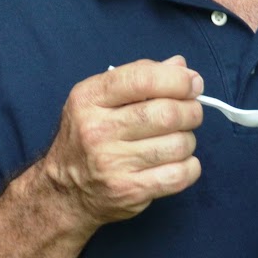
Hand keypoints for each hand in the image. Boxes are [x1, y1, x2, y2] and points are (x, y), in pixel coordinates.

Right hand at [37, 58, 203, 228]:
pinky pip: (179, 175)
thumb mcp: (98, 99)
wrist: (64, 190)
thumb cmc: (87, 137)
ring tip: (177, 140)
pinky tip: (179, 162)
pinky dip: (190, 166)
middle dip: (191, 111)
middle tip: (191, 113)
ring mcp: (112, 163)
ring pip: (178, 144)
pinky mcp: (129, 190)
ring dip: (188, 140)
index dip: (177, 79)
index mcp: (89, 98)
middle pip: (166, 114)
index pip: (142, 79)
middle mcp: (97, 130)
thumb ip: (139, 77)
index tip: (193, 83)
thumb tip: (182, 67)